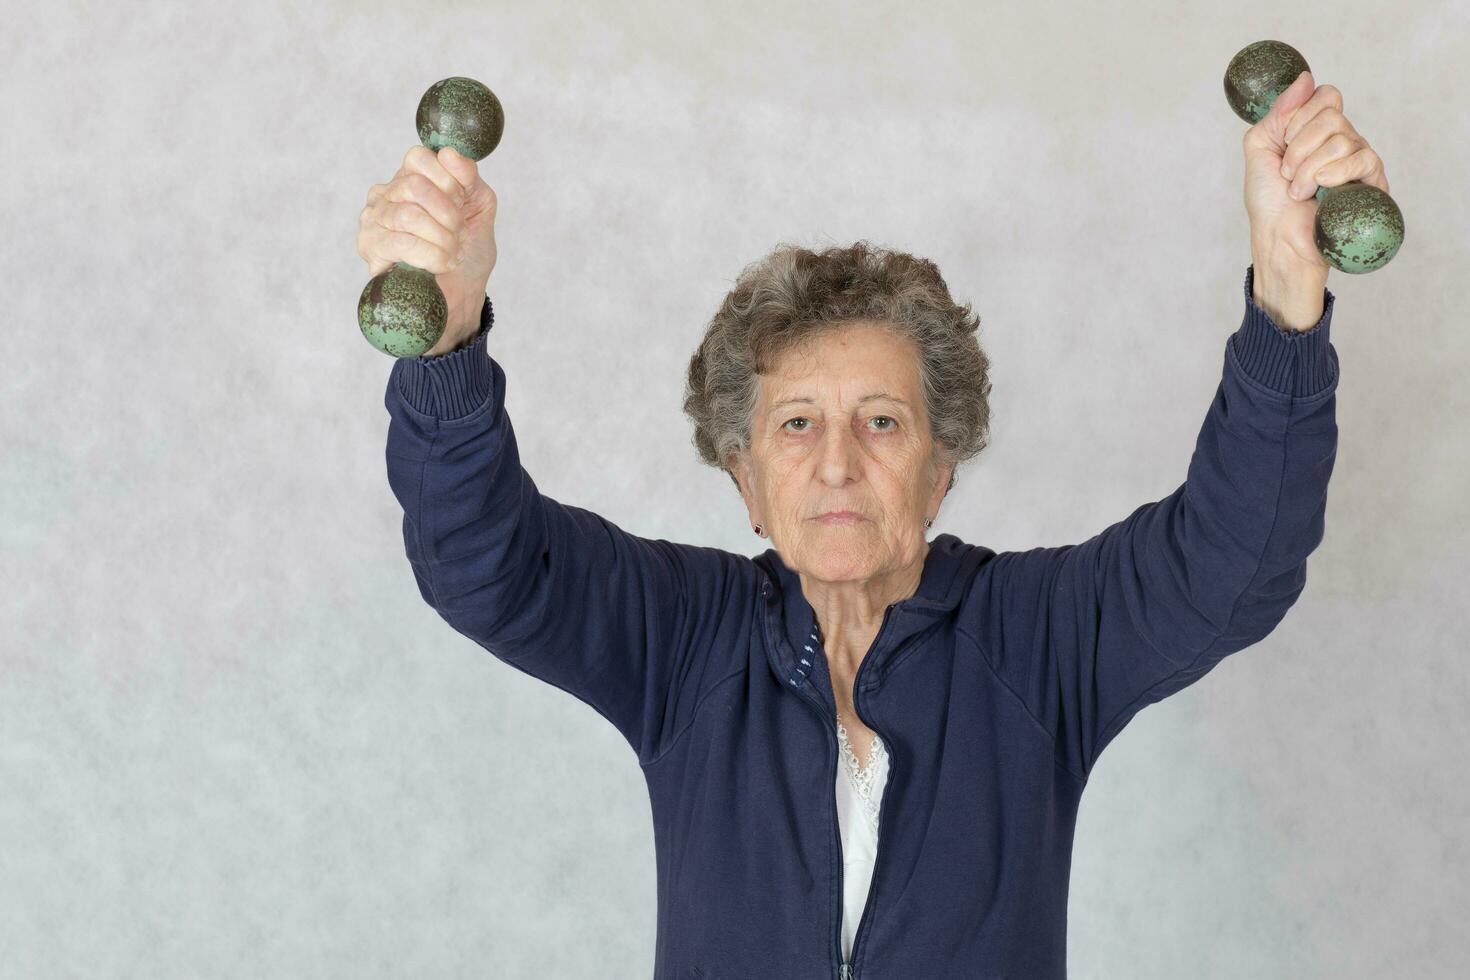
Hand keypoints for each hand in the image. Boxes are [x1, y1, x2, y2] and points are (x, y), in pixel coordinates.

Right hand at [357, 144, 498, 345]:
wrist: (462, 295)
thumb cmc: (468, 252)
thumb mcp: (479, 207)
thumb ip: (469, 177)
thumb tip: (448, 153)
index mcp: (411, 178)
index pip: (418, 157)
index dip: (448, 180)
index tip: (463, 203)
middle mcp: (386, 194)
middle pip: (414, 185)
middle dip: (447, 213)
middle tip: (458, 233)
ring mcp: (373, 220)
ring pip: (407, 215)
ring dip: (441, 238)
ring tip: (452, 253)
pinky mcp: (370, 249)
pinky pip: (400, 243)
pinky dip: (430, 255)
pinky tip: (441, 264)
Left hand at [1242, 70, 1390, 277]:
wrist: (1278, 239)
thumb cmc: (1268, 201)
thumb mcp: (1259, 148)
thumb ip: (1278, 112)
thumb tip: (1305, 77)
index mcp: (1317, 129)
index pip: (1326, 95)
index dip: (1298, 117)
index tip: (1283, 143)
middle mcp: (1343, 139)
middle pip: (1332, 114)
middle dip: (1298, 147)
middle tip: (1287, 173)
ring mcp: (1359, 159)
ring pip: (1342, 138)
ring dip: (1308, 169)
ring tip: (1300, 191)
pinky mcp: (1372, 181)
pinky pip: (1361, 158)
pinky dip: (1331, 175)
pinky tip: (1321, 192)